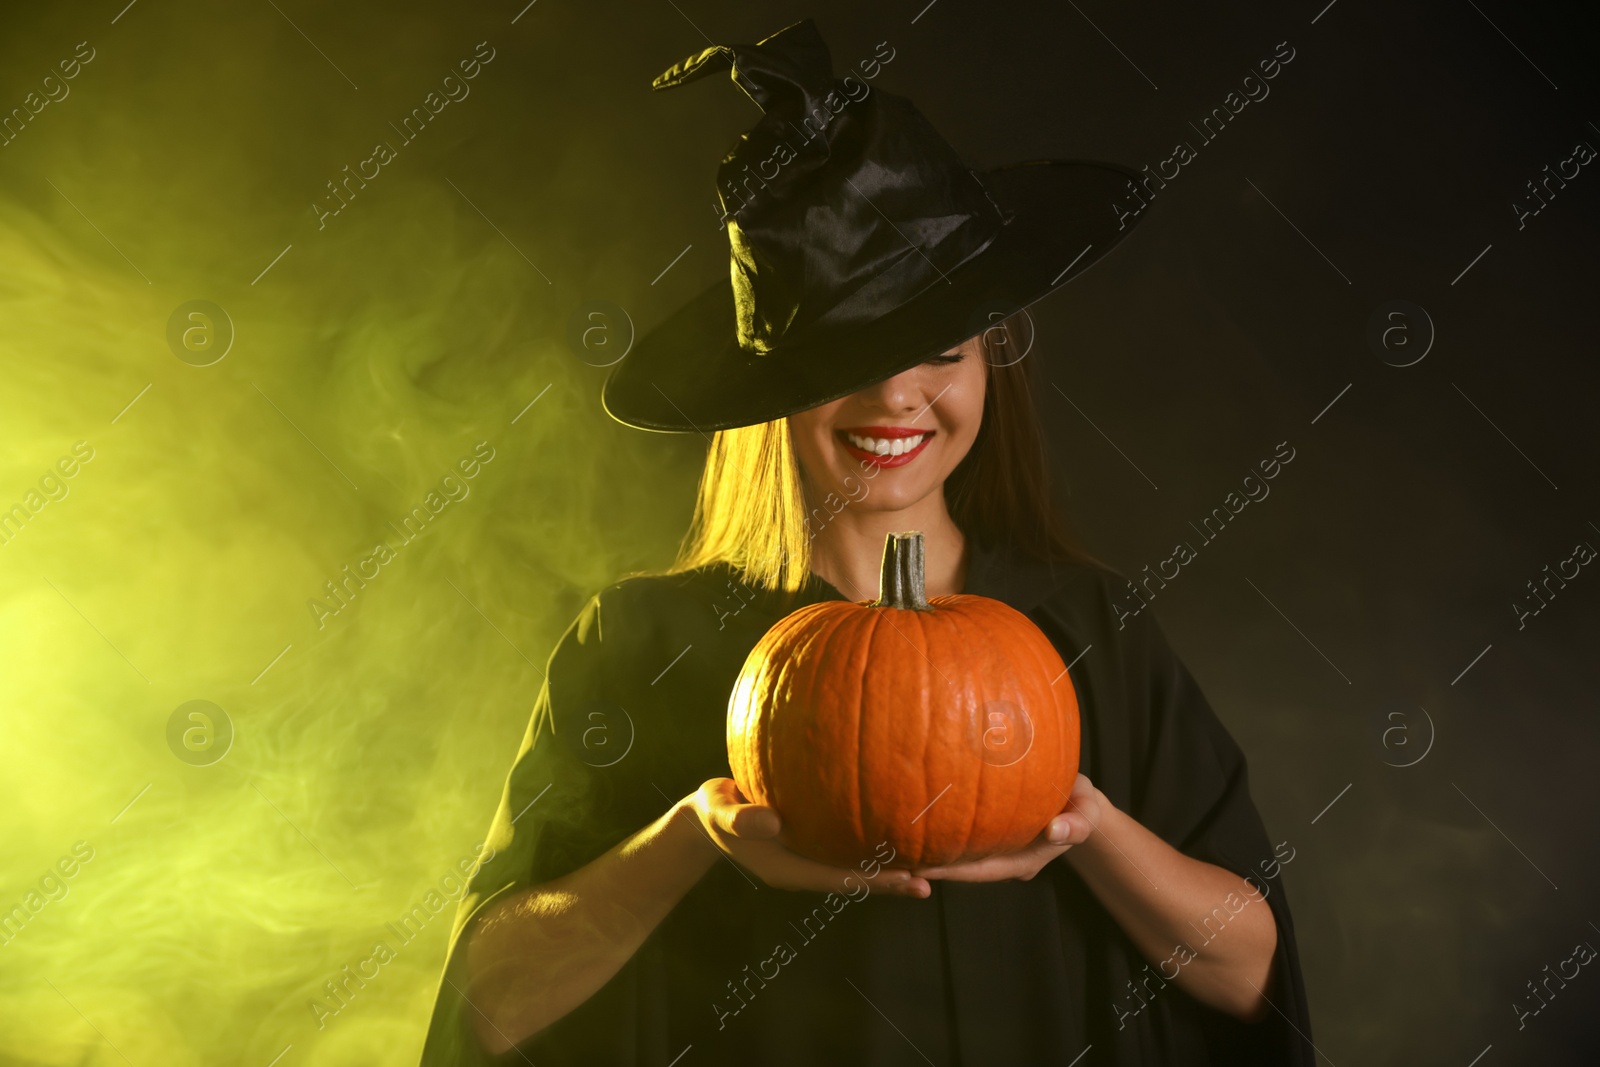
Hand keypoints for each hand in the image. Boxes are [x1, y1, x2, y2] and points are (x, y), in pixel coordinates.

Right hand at [687, 777, 930, 897]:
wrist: (710, 814)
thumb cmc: (715, 811)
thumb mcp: (720, 813)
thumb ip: (741, 820)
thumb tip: (772, 821)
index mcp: (787, 869)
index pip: (836, 878)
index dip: (870, 879)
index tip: (902, 878)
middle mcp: (804, 866)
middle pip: (853, 879)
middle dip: (889, 881)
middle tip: (928, 882)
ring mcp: (809, 856)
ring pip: (854, 865)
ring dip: (887, 865)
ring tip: (927, 863)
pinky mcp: (812, 841)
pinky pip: (847, 844)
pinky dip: (872, 842)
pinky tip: (897, 828)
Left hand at [910, 773, 1104, 882]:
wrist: (1078, 801)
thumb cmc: (1081, 807)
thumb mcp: (1087, 814)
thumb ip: (1077, 825)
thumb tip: (1054, 831)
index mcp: (1021, 862)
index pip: (978, 870)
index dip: (950, 869)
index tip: (921, 865)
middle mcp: (1001, 858)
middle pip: (959, 867)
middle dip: (928, 863)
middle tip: (891, 856)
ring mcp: (993, 845)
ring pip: (955, 851)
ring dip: (927, 847)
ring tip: (890, 839)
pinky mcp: (986, 828)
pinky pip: (958, 831)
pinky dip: (938, 827)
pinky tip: (912, 813)